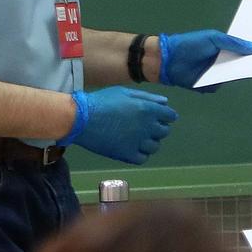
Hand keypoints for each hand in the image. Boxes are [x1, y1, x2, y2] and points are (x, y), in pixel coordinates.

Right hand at [62, 86, 177, 164]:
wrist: (81, 119)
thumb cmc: (102, 101)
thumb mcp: (124, 92)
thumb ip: (147, 97)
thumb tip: (165, 102)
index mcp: (147, 109)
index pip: (170, 116)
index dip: (166, 116)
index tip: (159, 117)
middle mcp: (147, 126)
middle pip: (164, 132)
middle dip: (158, 129)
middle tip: (144, 127)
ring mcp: (138, 142)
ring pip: (155, 146)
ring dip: (149, 142)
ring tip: (137, 138)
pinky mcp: (128, 154)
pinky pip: (143, 158)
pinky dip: (140, 154)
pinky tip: (132, 147)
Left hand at [159, 30, 251, 90]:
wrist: (168, 60)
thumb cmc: (190, 44)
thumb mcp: (213, 38)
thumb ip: (234, 43)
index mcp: (223, 47)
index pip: (243, 48)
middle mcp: (222, 61)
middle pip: (242, 62)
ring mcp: (218, 73)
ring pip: (236, 74)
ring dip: (245, 71)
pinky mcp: (212, 85)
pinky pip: (225, 83)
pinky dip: (230, 80)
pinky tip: (240, 76)